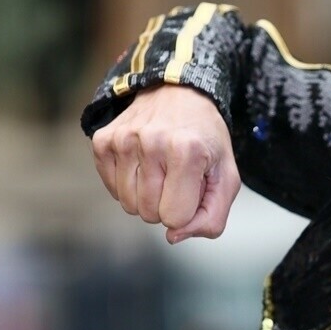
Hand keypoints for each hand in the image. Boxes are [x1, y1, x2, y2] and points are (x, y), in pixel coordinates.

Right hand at [91, 84, 240, 243]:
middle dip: (164, 204)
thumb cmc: (205, 139)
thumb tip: (172, 236)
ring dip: (145, 196)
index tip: (192, 187)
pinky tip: (141, 163)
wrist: (179, 92)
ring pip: (128, 205)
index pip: (174, 218)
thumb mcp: (226, 178)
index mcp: (187, 152)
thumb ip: (212, 218)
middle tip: (176, 177)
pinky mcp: (104, 140)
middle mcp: (152, 142)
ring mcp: (124, 139)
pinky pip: (111, 188)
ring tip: (159, 169)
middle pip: (148, 214)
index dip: (185, 210)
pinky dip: (127, 184)